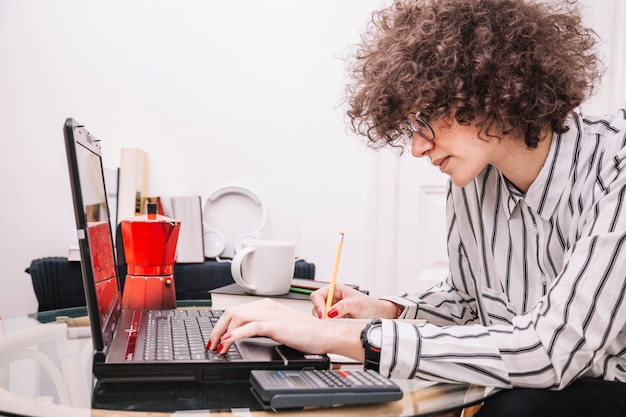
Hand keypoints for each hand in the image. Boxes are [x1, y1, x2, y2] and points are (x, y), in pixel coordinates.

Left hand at [207, 298, 365, 360]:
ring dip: (222, 332)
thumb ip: (263, 328)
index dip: (222, 323)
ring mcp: (271, 315)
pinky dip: (236, 334)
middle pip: (232, 312)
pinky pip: (250, 327)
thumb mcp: (280, 328)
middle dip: (217, 328)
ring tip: (218, 346)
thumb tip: (244, 336)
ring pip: (237, 317)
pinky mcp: (276, 325)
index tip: (216, 337)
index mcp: (267, 306)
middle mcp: (267, 307)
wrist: (326, 334)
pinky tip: (228, 341)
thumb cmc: (308, 334)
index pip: (237, 310)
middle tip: (212, 343)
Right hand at [309, 283, 397, 318]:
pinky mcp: (334, 318)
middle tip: (329, 321)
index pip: (317, 295)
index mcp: (335, 289)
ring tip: (337, 323)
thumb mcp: (357, 305)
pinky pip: (326, 322)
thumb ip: (343, 307)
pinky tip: (337, 326)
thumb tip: (330, 312)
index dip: (318, 305)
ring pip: (320, 315)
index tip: (323, 315)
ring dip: (325, 321)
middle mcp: (331, 298)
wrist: (378, 314)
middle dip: (320, 314)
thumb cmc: (369, 306)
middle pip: (316, 306)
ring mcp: (332, 309)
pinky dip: (329, 325)